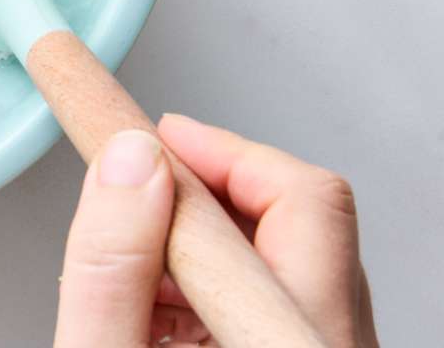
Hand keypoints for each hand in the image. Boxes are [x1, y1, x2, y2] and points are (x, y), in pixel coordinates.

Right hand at [53, 114, 377, 346]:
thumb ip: (111, 269)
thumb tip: (128, 164)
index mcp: (289, 343)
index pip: (282, 199)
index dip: (198, 147)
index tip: (132, 118)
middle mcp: (332, 345)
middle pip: (308, 209)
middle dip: (214, 175)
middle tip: (149, 163)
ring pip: (300, 246)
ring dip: (214, 225)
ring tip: (141, 247)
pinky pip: (288, 290)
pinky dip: (221, 270)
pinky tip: (161, 293)